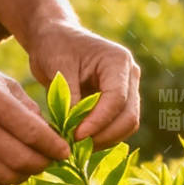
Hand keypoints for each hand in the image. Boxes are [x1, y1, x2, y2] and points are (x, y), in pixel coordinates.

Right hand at [0, 12, 68, 184]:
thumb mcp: (4, 83)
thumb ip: (30, 110)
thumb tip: (53, 140)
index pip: (34, 134)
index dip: (55, 147)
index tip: (65, 151)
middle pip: (22, 161)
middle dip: (43, 164)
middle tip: (50, 159)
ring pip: (6, 177)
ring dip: (24, 174)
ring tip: (30, 163)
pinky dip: (3, 178)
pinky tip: (7, 165)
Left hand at [22, 20, 139, 147]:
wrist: (54, 38)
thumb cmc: (54, 46)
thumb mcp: (58, 68)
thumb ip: (70, 97)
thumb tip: (77, 131)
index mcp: (118, 61)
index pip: (117, 99)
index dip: (99, 121)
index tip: (76, 136)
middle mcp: (129, 76)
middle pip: (128, 117)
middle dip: (104, 136)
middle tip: (75, 147)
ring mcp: (127, 90)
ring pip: (126, 125)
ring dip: (103, 140)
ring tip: (75, 146)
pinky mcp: (117, 102)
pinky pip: (116, 126)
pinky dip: (100, 137)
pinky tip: (78, 141)